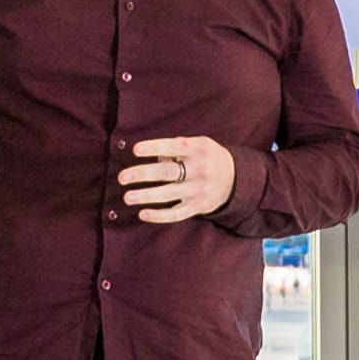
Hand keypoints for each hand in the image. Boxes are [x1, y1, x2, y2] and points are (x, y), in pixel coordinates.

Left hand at [115, 134, 239, 225]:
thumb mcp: (198, 144)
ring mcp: (199, 190)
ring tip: (127, 197)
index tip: (135, 150)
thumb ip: (176, 147)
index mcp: (198, 149)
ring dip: (145, 196)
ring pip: (168, 194)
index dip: (154, 147)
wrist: (236, 178)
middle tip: (122, 177)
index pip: (173, 147)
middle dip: (142, 175)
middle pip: (167, 172)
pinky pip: (176, 214)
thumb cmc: (207, 157)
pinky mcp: (199, 206)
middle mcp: (200, 169)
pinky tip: (143, 214)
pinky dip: (158, 215)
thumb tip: (153, 155)